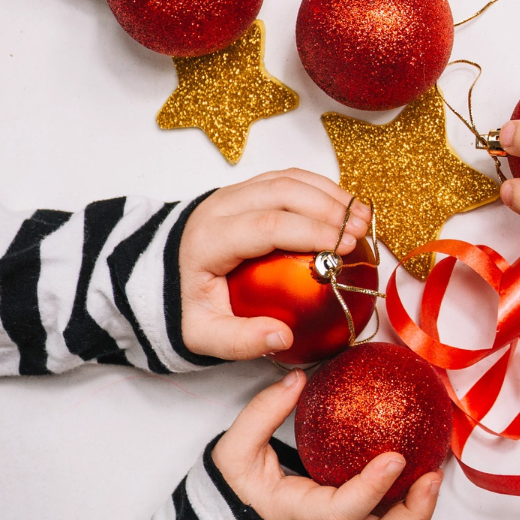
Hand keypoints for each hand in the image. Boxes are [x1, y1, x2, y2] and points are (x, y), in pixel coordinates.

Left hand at [179, 169, 370, 360]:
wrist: (156, 273)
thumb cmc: (185, 303)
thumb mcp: (201, 334)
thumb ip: (239, 341)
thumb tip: (283, 337)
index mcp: (210, 239)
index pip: (269, 224)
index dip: (312, 231)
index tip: (346, 246)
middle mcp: (221, 206)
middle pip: (283, 190)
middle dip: (329, 208)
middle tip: (361, 232)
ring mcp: (235, 192)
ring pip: (289, 178)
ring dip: (331, 194)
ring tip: (363, 218)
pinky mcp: (248, 189)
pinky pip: (289, 178)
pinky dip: (321, 189)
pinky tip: (344, 208)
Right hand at [212, 370, 440, 519]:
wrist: (239, 517)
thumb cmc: (241, 487)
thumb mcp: (235, 452)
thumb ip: (261, 415)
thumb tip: (297, 380)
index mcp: (297, 514)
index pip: (338, 515)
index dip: (370, 490)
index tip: (394, 457)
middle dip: (411, 517)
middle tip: (432, 477)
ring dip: (419, 512)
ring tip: (436, 473)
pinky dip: (413, 504)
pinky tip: (425, 468)